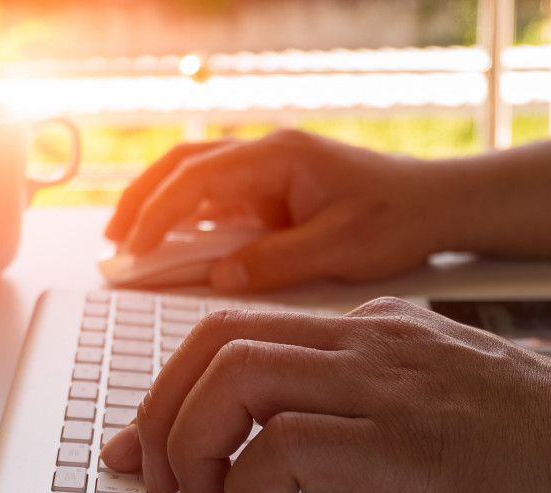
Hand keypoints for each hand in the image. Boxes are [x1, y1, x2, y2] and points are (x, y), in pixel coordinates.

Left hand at [101, 297, 550, 492]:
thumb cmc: (536, 444)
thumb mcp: (436, 396)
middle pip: (216, 343)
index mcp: (374, 334)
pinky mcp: (399, 447)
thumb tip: (287, 444)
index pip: (241, 330)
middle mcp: (368, 347)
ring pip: (233, 379)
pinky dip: (251, 491)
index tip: (147, 437)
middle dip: (162, 412)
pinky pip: (282, 449)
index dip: (175, 384)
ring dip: (191, 448)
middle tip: (153, 474)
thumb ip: (365, 400)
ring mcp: (383, 389)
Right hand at [106, 131, 453, 291]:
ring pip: (197, 178)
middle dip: (142, 199)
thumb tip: (221, 277)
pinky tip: (177, 245)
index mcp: (279, 158)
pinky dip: (191, 220)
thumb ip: (276, 261)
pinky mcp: (276, 193)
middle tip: (115, 240)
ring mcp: (270, 173)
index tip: (134, 249)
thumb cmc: (397, 218)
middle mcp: (268, 157)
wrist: (435, 206)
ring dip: (161, 205)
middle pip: (184, 166)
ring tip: (131, 242)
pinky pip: (220, 201)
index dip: (158, 213)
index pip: (198, 178)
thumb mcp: (339, 247)